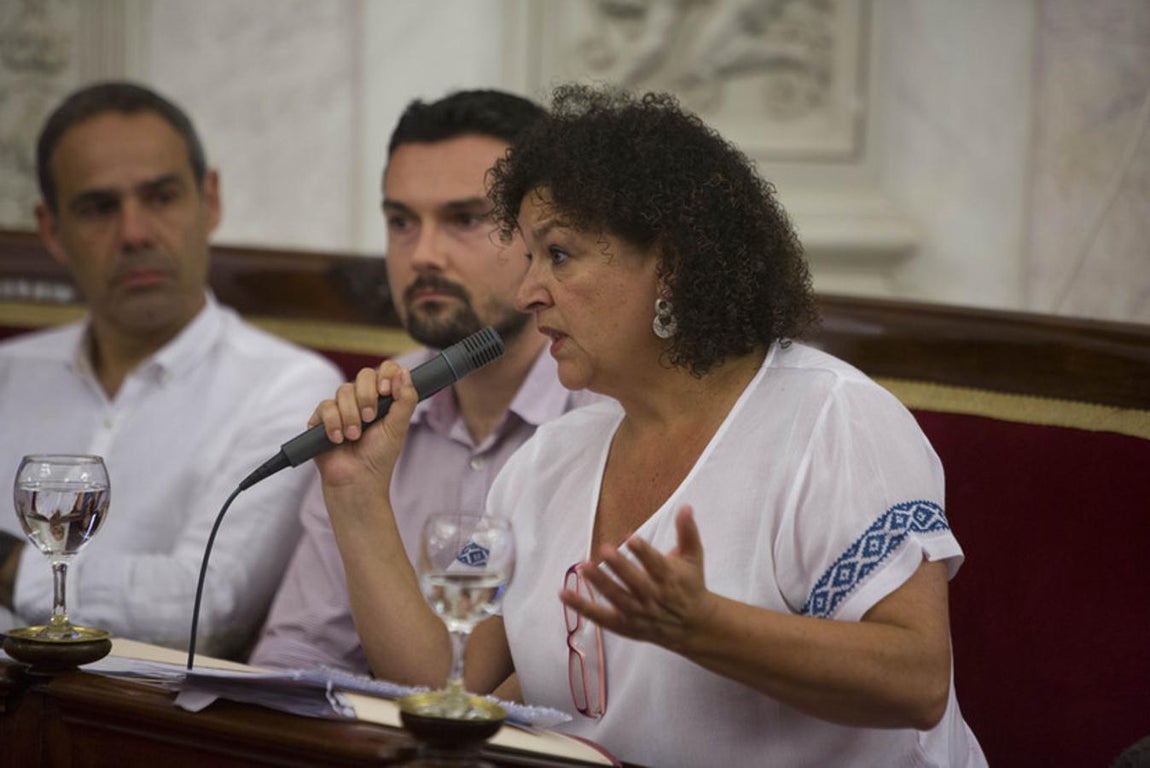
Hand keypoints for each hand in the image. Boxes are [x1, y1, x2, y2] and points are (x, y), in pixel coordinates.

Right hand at [310, 362, 416, 487]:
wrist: (358, 480)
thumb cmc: (379, 457)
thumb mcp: (398, 427)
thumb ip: (405, 399)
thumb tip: (404, 372)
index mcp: (383, 399)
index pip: (386, 370)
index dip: (385, 375)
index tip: (386, 392)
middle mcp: (362, 400)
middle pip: (363, 375)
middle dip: (367, 397)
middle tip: (370, 419)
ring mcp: (341, 408)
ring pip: (343, 391)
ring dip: (351, 416)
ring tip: (354, 436)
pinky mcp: (322, 419)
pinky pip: (325, 407)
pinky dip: (333, 423)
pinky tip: (338, 439)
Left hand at [561, 505, 719, 652]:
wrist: (693, 626)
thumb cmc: (690, 585)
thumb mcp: (694, 557)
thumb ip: (687, 532)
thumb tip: (685, 506)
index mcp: (670, 577)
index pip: (656, 564)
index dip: (644, 552)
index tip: (631, 538)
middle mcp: (653, 596)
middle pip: (635, 582)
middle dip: (620, 566)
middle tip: (605, 549)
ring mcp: (638, 613)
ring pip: (616, 598)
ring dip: (599, 583)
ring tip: (583, 566)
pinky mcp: (624, 625)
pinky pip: (600, 616)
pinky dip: (582, 607)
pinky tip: (564, 594)